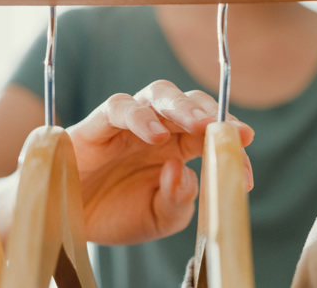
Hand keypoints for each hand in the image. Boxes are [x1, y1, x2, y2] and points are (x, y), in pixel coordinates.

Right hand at [67, 80, 254, 244]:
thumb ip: (177, 201)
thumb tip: (185, 171)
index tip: (246, 173)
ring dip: (183, 107)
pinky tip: (156, 136)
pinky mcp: (97, 125)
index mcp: (175, 149)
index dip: (229, 148)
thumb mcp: (156, 219)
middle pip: (190, 104)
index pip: (209, 136)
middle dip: (214, 114)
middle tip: (235, 133)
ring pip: (159, 94)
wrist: (69, 222)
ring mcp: (127, 124)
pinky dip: (140, 117)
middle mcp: (155, 129)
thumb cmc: (115, 214)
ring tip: (199, 126)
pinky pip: (119, 108)